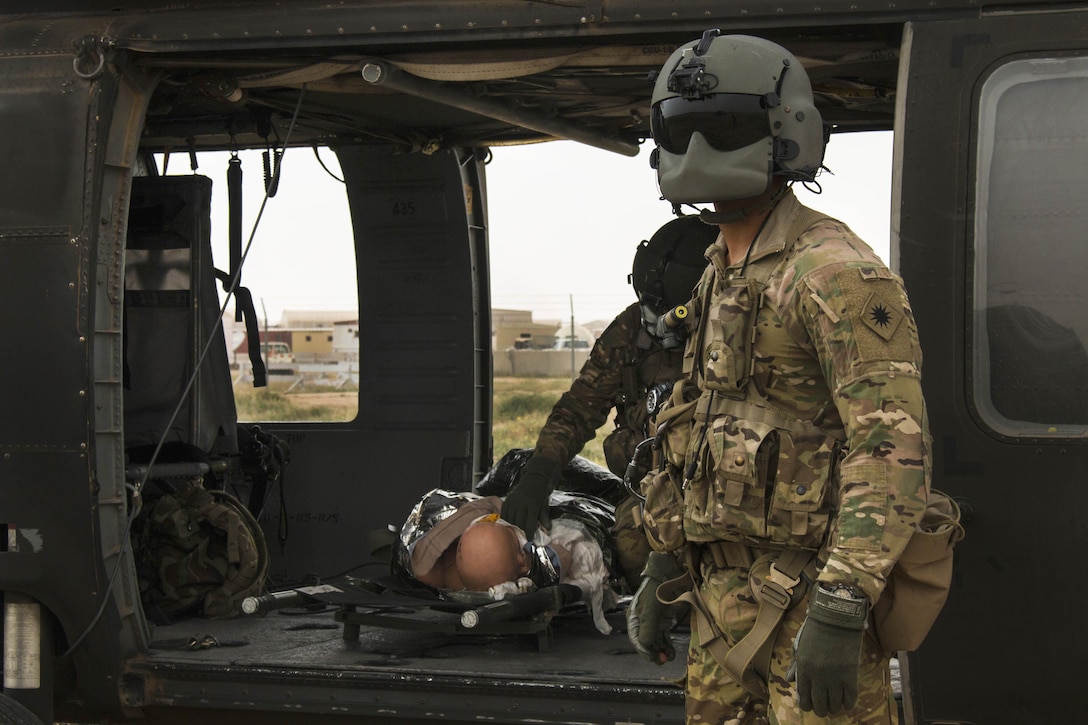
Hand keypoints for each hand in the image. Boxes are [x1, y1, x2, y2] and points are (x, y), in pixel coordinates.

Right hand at [501, 454, 561, 533]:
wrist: (534, 479)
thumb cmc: (540, 494)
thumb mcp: (544, 506)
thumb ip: (544, 518)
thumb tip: (548, 529)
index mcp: (532, 506)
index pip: (529, 524)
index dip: (528, 534)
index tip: (528, 542)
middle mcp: (521, 504)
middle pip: (518, 523)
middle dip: (520, 533)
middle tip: (520, 541)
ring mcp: (513, 502)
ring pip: (510, 519)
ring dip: (512, 528)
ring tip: (513, 535)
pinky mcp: (507, 500)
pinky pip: (504, 514)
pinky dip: (505, 521)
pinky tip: (507, 526)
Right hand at [627, 551, 681, 664]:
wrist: (668, 574)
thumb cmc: (656, 591)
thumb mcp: (650, 612)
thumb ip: (647, 631)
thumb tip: (646, 647)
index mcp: (634, 620)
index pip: (637, 641)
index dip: (645, 652)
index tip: (655, 659)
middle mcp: (642, 622)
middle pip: (646, 643)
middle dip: (654, 652)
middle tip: (663, 660)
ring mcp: (653, 620)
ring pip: (656, 641)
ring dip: (661, 650)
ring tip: (669, 657)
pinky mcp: (663, 619)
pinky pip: (663, 636)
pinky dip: (667, 644)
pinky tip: (671, 651)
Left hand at [792, 584, 868, 716]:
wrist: (836, 617)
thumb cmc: (816, 630)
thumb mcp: (801, 646)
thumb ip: (796, 665)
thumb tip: (790, 680)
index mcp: (803, 669)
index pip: (803, 697)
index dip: (807, 705)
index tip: (810, 705)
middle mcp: (817, 676)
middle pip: (819, 705)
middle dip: (821, 709)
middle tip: (824, 708)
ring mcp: (834, 677)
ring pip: (835, 704)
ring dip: (834, 708)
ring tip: (835, 705)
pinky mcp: (850, 675)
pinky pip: (850, 698)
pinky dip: (848, 703)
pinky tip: (846, 702)